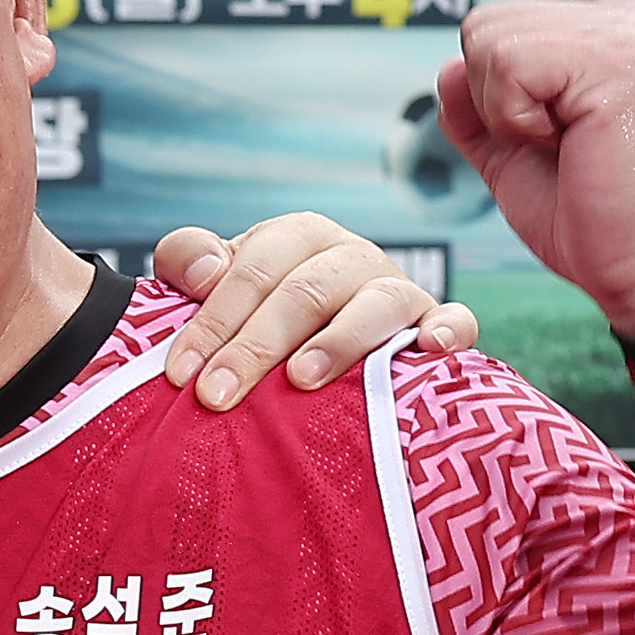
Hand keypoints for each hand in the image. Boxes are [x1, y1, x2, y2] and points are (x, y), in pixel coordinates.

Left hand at [150, 214, 480, 409]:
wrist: (323, 344)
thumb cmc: (258, 315)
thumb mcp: (215, 282)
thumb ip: (189, 259)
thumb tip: (203, 272)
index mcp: (296, 238)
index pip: (251, 270)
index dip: (212, 320)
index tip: (181, 372)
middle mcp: (349, 256)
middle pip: (303, 291)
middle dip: (254, 346)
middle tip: (217, 396)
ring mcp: (397, 288)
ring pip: (374, 303)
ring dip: (338, 340)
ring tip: (301, 379)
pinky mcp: (435, 323)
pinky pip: (454, 321)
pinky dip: (446, 331)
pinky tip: (428, 349)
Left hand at [429, 0, 634, 338]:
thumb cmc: (596, 222)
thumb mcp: (515, 155)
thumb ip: (479, 109)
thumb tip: (448, 67)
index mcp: (611, 35)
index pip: (500, 26)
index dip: (497, 98)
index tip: (557, 142)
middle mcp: (627, 22)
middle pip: (486, 25)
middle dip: (495, 101)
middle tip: (561, 146)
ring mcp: (629, 35)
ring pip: (490, 40)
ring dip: (507, 113)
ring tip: (570, 145)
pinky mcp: (622, 59)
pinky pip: (508, 64)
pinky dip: (516, 119)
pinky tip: (571, 144)